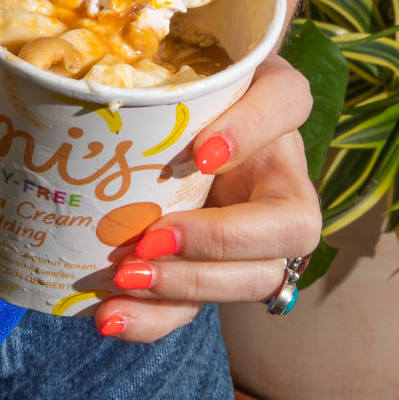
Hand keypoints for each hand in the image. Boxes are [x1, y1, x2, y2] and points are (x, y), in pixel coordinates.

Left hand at [95, 54, 320, 341]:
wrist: (178, 145)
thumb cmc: (187, 106)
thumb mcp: (197, 79)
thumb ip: (199, 87)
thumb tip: (180, 140)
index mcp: (277, 115)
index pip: (288, 105)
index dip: (250, 132)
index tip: (201, 155)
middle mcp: (282, 184)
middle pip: (287, 232)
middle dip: (217, 244)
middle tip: (147, 242)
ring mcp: (255, 242)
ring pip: (252, 281)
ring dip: (185, 288)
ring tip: (122, 283)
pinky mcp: (214, 276)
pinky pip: (199, 308)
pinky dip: (155, 320)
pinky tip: (110, 316)